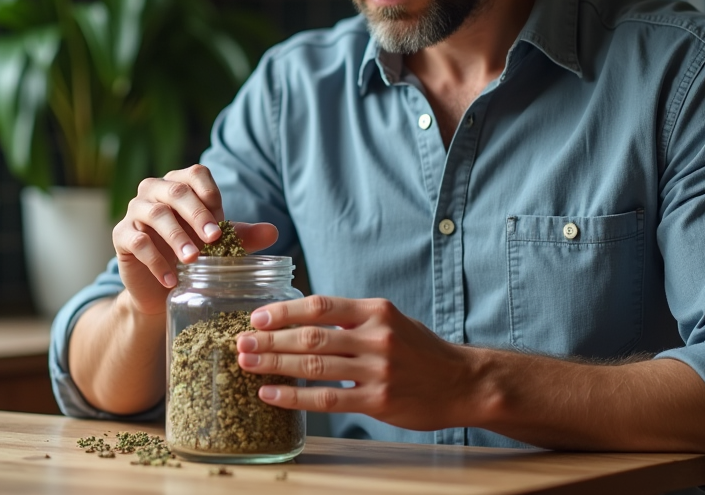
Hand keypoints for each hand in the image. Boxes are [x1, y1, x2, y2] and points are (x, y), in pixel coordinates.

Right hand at [113, 164, 277, 314]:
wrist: (161, 288)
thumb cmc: (193, 255)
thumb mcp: (220, 245)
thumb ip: (243, 236)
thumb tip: (273, 232)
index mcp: (180, 184)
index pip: (196, 173)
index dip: (210, 193)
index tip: (222, 221)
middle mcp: (155, 190)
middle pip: (176, 191)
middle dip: (197, 215)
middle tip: (214, 239)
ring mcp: (135, 211)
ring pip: (155, 214)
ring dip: (176, 237)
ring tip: (193, 260)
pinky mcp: (120, 235)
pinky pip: (136, 241)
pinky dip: (155, 261)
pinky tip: (172, 279)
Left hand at [236, 295, 470, 430]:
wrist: (463, 382)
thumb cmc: (421, 350)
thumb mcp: (391, 320)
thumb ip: (351, 318)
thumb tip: (303, 318)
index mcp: (375, 311)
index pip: (320, 306)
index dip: (285, 311)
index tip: (257, 315)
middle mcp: (376, 337)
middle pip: (311, 336)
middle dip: (270, 339)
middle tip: (241, 341)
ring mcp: (377, 370)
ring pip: (314, 366)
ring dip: (275, 364)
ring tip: (247, 363)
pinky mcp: (378, 400)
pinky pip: (326, 399)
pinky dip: (293, 397)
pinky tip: (270, 393)